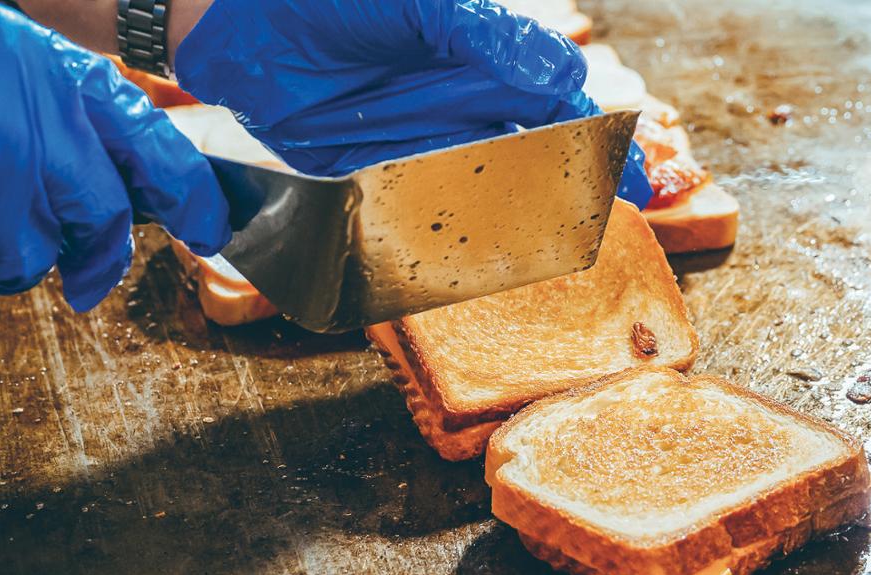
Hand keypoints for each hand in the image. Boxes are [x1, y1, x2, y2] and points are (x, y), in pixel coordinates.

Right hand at [0, 0, 229, 319]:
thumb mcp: (17, 54)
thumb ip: (75, 113)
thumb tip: (124, 185)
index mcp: (61, 82)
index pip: (157, 151)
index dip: (194, 200)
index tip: (212, 231)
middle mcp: (32, 134)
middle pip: (99, 229)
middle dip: (89, 252)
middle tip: (75, 258)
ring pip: (23, 265)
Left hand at [173, 0, 651, 205]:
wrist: (236, 16)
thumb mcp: (422, 5)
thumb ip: (492, 38)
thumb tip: (563, 76)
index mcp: (484, 60)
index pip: (560, 107)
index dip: (600, 146)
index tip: (634, 183)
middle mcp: (460, 109)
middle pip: (533, 162)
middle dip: (567, 195)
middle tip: (595, 222)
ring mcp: (420, 149)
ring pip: (486, 196)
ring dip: (516, 222)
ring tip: (546, 244)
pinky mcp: (374, 181)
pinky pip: (423, 217)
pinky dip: (451, 236)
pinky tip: (476, 254)